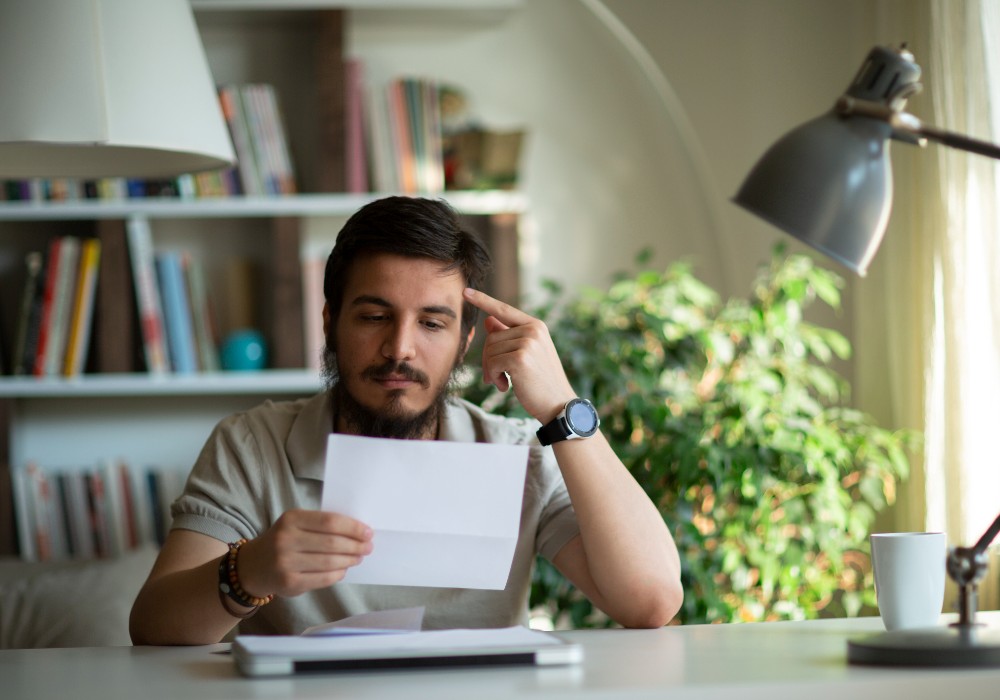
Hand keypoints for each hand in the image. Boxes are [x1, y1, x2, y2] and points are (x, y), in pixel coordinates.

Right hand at [236, 509, 372, 598]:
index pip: (330, 522)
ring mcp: (286, 563)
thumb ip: (322, 525)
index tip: (368, 532)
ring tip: (358, 557)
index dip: (353, 527)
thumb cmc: (284, 540)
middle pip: (332, 543)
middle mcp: (286, 540)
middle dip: (355, 545)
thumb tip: (358, 532)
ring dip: (349, 560)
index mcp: (291, 519)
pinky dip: (338, 574)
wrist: (254, 565)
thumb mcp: (296, 524)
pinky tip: (344, 569)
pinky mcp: (289, 583)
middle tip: (368, 547)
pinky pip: (323, 579)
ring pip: (329, 562)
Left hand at [463, 287, 575, 422]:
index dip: (483, 300)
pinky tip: (506, 386)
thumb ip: (507, 336)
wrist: (558, 405)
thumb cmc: (540, 381)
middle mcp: (533, 330)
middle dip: (489, 359)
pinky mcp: (521, 358)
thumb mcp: (526, 355)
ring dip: (491, 370)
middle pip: (492, 336)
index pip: (503, 310)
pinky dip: (494, 377)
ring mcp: (528, 342)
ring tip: (504, 382)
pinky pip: (493, 362)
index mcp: (536, 326)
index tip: (465, 291)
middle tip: (496, 377)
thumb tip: (488, 319)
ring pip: (490, 350)